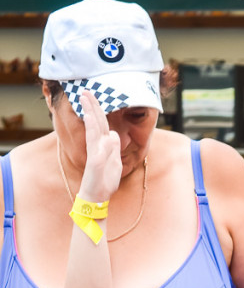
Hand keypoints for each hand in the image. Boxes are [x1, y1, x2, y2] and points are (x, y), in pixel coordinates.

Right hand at [79, 89, 121, 204]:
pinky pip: (95, 144)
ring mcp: (95, 153)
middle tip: (85, 90)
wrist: (97, 197)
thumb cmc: (105, 181)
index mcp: (104, 146)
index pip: (102, 123)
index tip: (93, 96)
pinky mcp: (94, 162)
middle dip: (92, 105)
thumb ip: (114, 148)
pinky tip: (89, 118)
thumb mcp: (115, 163)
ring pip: (94, 129)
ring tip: (84, 98)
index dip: (98, 110)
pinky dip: (93, 131)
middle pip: (97, 122)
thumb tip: (114, 134)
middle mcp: (98, 146)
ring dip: (90, 112)